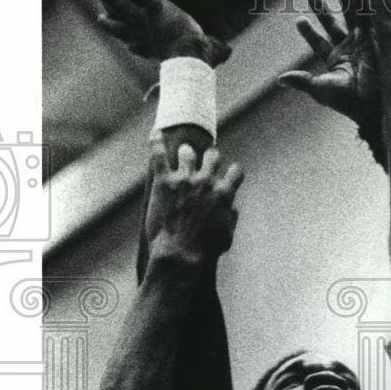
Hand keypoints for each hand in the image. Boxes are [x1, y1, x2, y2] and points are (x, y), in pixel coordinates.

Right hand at [90, 0, 230, 66]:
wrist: (191, 55)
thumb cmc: (201, 61)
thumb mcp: (210, 56)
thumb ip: (218, 52)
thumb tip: (229, 52)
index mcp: (156, 48)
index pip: (141, 48)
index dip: (135, 47)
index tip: (130, 46)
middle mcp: (145, 35)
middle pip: (122, 29)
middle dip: (110, 23)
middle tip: (100, 18)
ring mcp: (145, 19)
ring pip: (118, 3)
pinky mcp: (152, 5)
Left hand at [146, 136, 243, 262]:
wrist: (180, 255)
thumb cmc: (205, 251)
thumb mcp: (226, 237)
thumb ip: (231, 218)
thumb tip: (232, 208)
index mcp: (225, 193)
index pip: (236, 172)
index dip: (232, 174)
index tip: (228, 177)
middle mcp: (207, 181)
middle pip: (213, 156)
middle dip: (210, 159)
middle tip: (204, 164)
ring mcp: (185, 179)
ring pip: (188, 152)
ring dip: (187, 154)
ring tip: (183, 156)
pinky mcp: (164, 181)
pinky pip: (159, 154)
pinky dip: (156, 142)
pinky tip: (154, 134)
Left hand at [278, 0, 379, 128]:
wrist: (378, 102)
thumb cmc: (350, 101)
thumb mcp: (323, 89)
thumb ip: (304, 81)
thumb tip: (281, 79)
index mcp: (336, 60)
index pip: (319, 42)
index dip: (309, 32)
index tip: (299, 20)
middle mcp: (350, 49)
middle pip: (333, 23)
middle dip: (322, 8)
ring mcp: (365, 42)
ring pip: (351, 15)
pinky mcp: (379, 37)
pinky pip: (371, 14)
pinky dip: (365, 0)